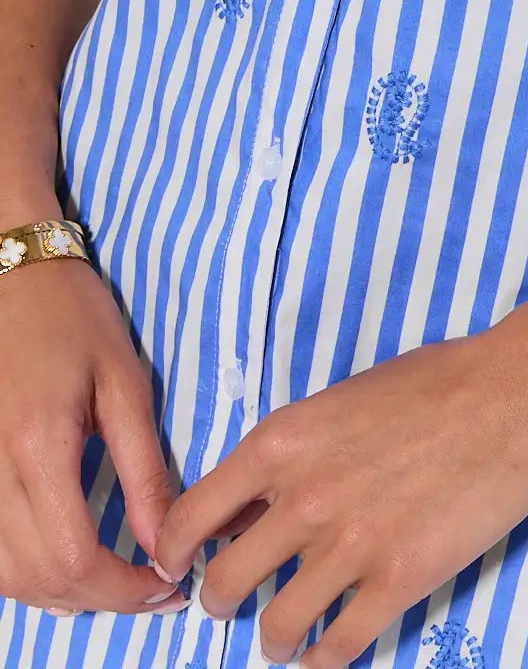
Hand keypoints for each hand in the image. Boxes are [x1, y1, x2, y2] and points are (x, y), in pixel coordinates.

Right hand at [0, 250, 190, 617]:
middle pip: (36, 578)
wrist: (13, 275)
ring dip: (58, 593)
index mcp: (38, 447)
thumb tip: (164, 542)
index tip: (165, 585)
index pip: (73, 558)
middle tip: (149, 588)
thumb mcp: (124, 383)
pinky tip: (60, 564)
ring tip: (112, 581)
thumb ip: (143, 468)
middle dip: (97, 599)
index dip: (120, 589)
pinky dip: (23, 573)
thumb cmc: (74, 317)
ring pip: (4, 576)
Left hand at [151, 311, 527, 667]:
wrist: (517, 391)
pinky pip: (336, 648)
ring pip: (276, 628)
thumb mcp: (341, 399)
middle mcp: (304, 498)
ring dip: (274, 639)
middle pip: (223, 585)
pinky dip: (323, 659)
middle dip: (221, 603)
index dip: (174, 554)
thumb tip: (251, 502)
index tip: (181, 568)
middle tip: (237, 603)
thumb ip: (292, 451)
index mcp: (282, 442)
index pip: (188, 519)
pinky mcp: (401, 580)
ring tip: (285, 635)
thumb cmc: (437, 381)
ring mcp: (352, 544)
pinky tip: (328, 649)